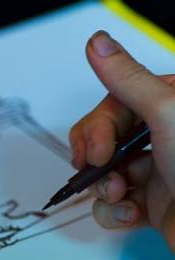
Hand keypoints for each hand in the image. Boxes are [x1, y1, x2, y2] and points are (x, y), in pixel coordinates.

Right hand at [68, 31, 174, 248]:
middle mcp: (164, 138)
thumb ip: (127, 80)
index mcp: (172, 108)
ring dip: (103, 189)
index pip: (114, 106)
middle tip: (99, 171)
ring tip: (121, 197)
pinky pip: (112, 204)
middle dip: (95, 160)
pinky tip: (132, 214)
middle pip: (102, 140)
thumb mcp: (167, 114)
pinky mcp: (150, 203)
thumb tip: (99, 43)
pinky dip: (115, 212)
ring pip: (103, 174)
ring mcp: (156, 172)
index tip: (97, 151)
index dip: (97, 130)